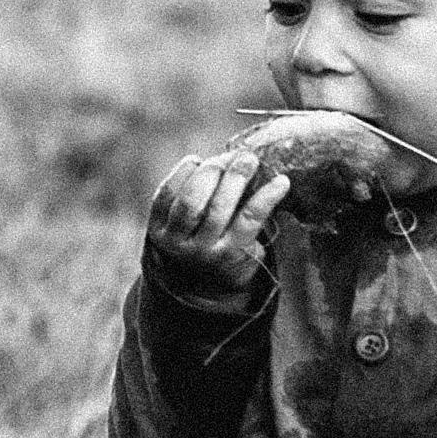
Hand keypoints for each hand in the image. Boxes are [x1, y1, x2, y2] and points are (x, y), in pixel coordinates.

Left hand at [144, 148, 290, 315]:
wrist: (184, 279)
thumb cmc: (227, 253)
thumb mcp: (248, 249)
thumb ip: (255, 219)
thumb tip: (268, 176)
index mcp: (228, 256)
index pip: (248, 222)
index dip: (265, 198)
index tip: (281, 179)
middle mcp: (199, 251)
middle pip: (216, 209)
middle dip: (235, 178)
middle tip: (248, 158)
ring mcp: (174, 240)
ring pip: (190, 201)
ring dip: (209, 173)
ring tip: (224, 159)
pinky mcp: (155, 226)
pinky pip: (166, 194)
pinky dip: (182, 173)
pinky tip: (197, 162)